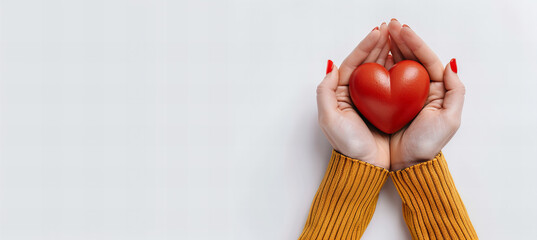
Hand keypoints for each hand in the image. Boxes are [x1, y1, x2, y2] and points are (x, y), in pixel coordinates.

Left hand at [317, 23, 390, 168]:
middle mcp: (357, 93)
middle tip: (391, 27)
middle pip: (368, 62)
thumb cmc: (347, 144)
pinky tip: (406, 60)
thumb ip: (325, 92)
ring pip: (381, 70)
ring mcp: (373, 100)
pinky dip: (399, 70)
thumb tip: (332, 67)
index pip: (354, 63)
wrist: (365, 166)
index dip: (365, 46)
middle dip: (378, 43)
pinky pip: (394, 84)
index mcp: (342, 93)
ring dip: (389, 52)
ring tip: (399, 36)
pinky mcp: (387, 107)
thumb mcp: (329, 119)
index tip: (377, 32)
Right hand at [386, 20, 465, 169]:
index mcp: (435, 90)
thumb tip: (450, 64)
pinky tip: (374, 55)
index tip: (402, 30)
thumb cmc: (428, 145)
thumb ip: (455, 90)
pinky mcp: (385, 102)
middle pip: (410, 58)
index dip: (414, 42)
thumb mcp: (450, 120)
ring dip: (389, 47)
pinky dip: (378, 65)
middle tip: (390, 25)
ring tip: (382, 33)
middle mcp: (418, 89)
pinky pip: (382, 79)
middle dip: (400, 39)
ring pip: (396, 64)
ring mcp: (401, 94)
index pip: (425, 59)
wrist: (407, 164)